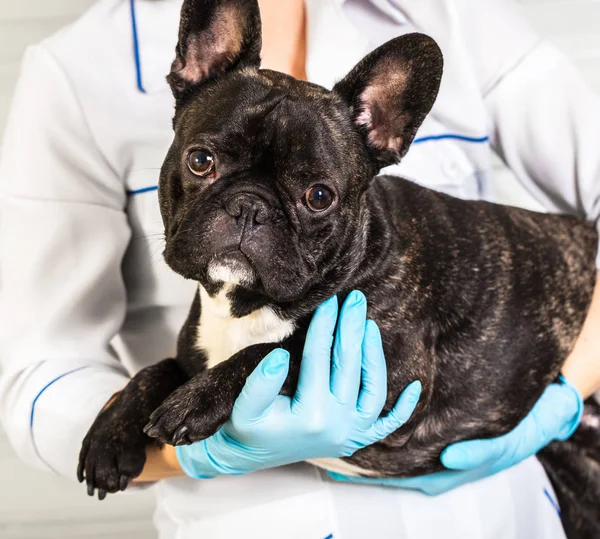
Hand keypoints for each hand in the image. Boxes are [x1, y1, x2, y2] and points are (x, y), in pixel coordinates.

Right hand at [176, 291, 421, 477]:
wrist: (249, 456)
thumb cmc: (245, 429)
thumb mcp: (244, 408)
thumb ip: (260, 384)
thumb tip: (280, 355)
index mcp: (311, 415)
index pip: (320, 358)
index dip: (324, 326)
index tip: (328, 300)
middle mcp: (338, 425)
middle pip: (350, 367)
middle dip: (352, 329)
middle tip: (355, 299)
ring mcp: (351, 434)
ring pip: (374, 390)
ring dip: (374, 355)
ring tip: (370, 324)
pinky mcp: (355, 439)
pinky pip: (386, 425)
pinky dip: (402, 408)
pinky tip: (415, 386)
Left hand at [329, 376, 582, 494]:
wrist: (535, 416)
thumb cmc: (519, 434)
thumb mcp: (502, 446)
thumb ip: (478, 454)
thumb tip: (449, 459)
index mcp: (441, 475)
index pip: (395, 480)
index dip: (365, 474)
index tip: (335, 467)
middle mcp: (428, 466)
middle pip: (385, 464)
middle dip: (358, 453)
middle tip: (326, 442)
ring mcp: (427, 451)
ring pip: (389, 447)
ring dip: (367, 435)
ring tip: (338, 421)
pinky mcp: (430, 434)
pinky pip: (399, 430)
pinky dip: (381, 422)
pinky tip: (364, 405)